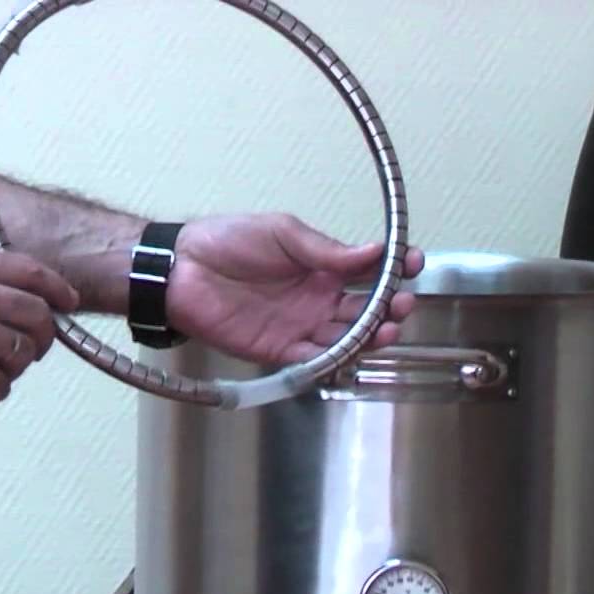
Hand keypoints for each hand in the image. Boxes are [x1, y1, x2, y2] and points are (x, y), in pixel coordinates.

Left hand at [165, 213, 424, 365]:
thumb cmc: (225, 241)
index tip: (413, 263)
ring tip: (387, 329)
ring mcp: (299, 327)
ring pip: (346, 338)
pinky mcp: (278, 350)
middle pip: (365, 311)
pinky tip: (351, 352)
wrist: (181, 268)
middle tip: (402, 304)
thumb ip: (325, 249)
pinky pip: (314, 361)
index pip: (368, 272)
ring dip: (371, 337)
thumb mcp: (283, 232)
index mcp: (320, 268)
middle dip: (389, 309)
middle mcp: (316, 300)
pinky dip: (334, 359)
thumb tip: (372, 251)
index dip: (394, 269)